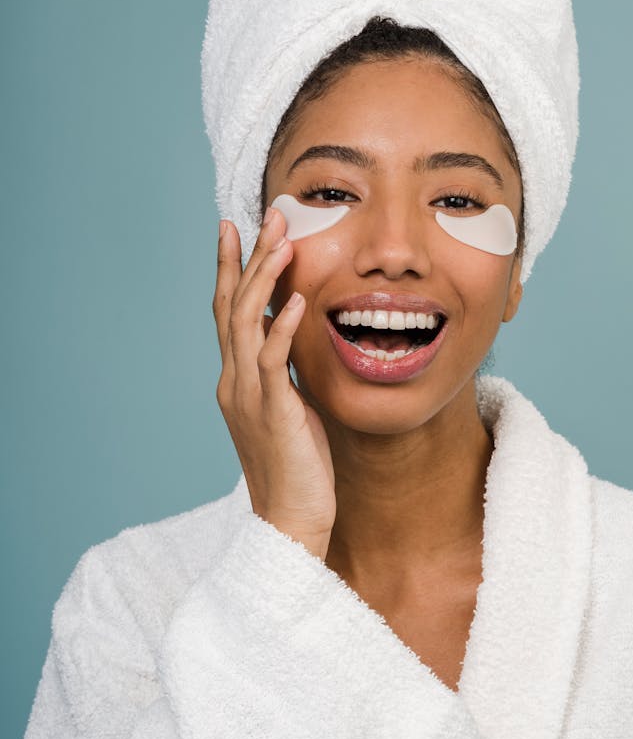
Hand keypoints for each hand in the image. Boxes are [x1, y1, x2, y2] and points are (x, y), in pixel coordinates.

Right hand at [213, 207, 335, 560]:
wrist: (289, 522)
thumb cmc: (297, 467)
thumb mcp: (290, 406)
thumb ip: (285, 371)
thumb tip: (295, 336)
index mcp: (237, 378)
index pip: (229, 311)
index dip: (232, 268)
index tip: (237, 229)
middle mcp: (234, 380)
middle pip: (233, 306)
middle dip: (248, 258)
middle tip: (266, 216)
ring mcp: (249, 395)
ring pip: (246, 324)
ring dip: (264, 280)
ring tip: (282, 242)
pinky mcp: (272, 412)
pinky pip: (273, 362)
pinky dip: (280, 327)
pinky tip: (295, 300)